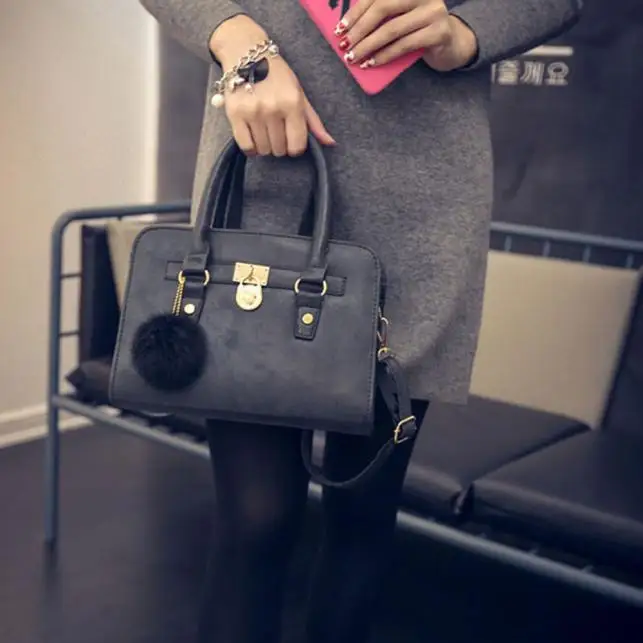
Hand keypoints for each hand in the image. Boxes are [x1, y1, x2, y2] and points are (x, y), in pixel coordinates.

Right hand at [210, 16, 334, 156]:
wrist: (245, 53)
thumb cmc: (277, 76)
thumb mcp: (299, 94)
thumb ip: (313, 121)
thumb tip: (330, 143)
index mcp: (292, 103)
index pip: (297, 146)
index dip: (295, 147)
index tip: (290, 139)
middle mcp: (273, 109)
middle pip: (279, 149)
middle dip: (279, 145)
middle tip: (275, 130)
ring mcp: (253, 112)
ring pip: (263, 149)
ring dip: (265, 145)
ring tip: (263, 130)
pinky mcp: (235, 114)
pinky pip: (246, 146)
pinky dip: (251, 148)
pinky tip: (253, 137)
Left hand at [335, 0, 477, 71]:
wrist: (450, 44)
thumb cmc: (418, 30)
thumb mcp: (399, 17)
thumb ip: (381, 16)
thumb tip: (347, 27)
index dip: (356, 11)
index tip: (340, 28)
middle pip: (382, 8)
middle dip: (360, 29)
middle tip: (345, 45)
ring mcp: (433, 12)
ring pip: (392, 29)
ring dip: (368, 46)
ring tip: (354, 58)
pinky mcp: (438, 32)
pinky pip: (404, 45)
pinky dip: (384, 56)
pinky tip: (371, 63)